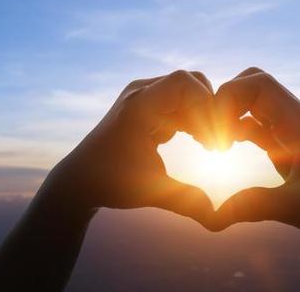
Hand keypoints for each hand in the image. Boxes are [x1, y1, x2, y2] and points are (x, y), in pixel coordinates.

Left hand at [62, 70, 217, 226]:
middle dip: (209, 111)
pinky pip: (181, 102)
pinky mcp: (148, 106)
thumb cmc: (111, 183)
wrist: (81, 180)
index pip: (184, 82)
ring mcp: (144, 97)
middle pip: (191, 83)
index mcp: (138, 106)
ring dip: (204, 117)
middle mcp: (140, 93)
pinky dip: (194, 119)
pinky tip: (201, 144)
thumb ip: (185, 200)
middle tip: (217, 145)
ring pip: (189, 93)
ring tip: (211, 148)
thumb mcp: (150, 191)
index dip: (206, 104)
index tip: (213, 139)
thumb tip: (216, 217)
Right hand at [213, 67, 299, 243]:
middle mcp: (296, 119)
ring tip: (215, 149)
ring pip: (253, 104)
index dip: (228, 99)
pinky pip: (258, 126)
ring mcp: (293, 131)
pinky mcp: (290, 147)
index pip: (258, 83)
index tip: (218, 138)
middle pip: (251, 84)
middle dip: (224, 103)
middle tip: (213, 138)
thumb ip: (256, 206)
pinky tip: (226, 154)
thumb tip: (214, 215)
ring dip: (230, 118)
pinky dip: (237, 131)